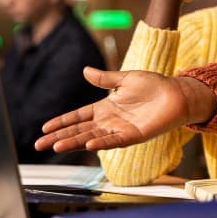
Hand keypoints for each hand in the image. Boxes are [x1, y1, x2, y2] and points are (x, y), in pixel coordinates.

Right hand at [34, 67, 215, 152]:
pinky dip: (101, 142)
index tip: (44, 128)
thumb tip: (85, 71)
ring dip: (74, 142)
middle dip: (59, 136)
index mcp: (106, 107)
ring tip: (56, 147)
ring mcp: (120, 129)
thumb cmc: (154, 86)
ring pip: (91, 137)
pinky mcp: (133, 135)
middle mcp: (110, 121)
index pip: (78, 116)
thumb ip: (105, 79)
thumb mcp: (126, 79)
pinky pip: (114, 140)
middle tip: (39, 144)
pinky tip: (88, 144)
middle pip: (78, 130)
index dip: (61, 122)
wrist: (177, 93)